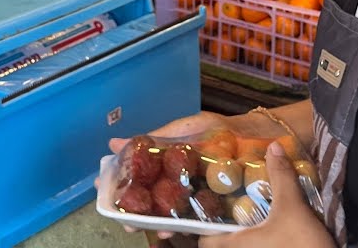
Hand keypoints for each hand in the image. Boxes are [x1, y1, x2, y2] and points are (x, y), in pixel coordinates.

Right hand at [104, 112, 237, 240]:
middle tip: (121, 218)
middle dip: (133, 213)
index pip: (140, 178)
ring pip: (169, 215)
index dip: (121, 184)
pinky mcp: (215, 209)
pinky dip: (179, 227)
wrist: (255, 136)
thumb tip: (115, 142)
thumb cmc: (220, 129)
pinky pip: (195, 222)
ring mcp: (197, 198)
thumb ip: (154, 139)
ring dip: (151, 223)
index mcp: (170, 165)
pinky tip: (168, 229)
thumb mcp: (184, 129)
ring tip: (138, 227)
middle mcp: (180, 184)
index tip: (102, 187)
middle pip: (151, 203)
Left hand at [198, 142, 333, 247]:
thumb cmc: (302, 244)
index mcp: (236, 245)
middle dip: (228, 230)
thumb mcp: (292, 207)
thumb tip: (273, 146)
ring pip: (244, 246)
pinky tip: (274, 234)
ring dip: (247, 237)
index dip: (206, 227)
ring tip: (256, 220)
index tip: (213, 211)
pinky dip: (262, 243)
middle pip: (224, 244)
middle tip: (236, 211)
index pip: (205, 240)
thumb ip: (281, 177)